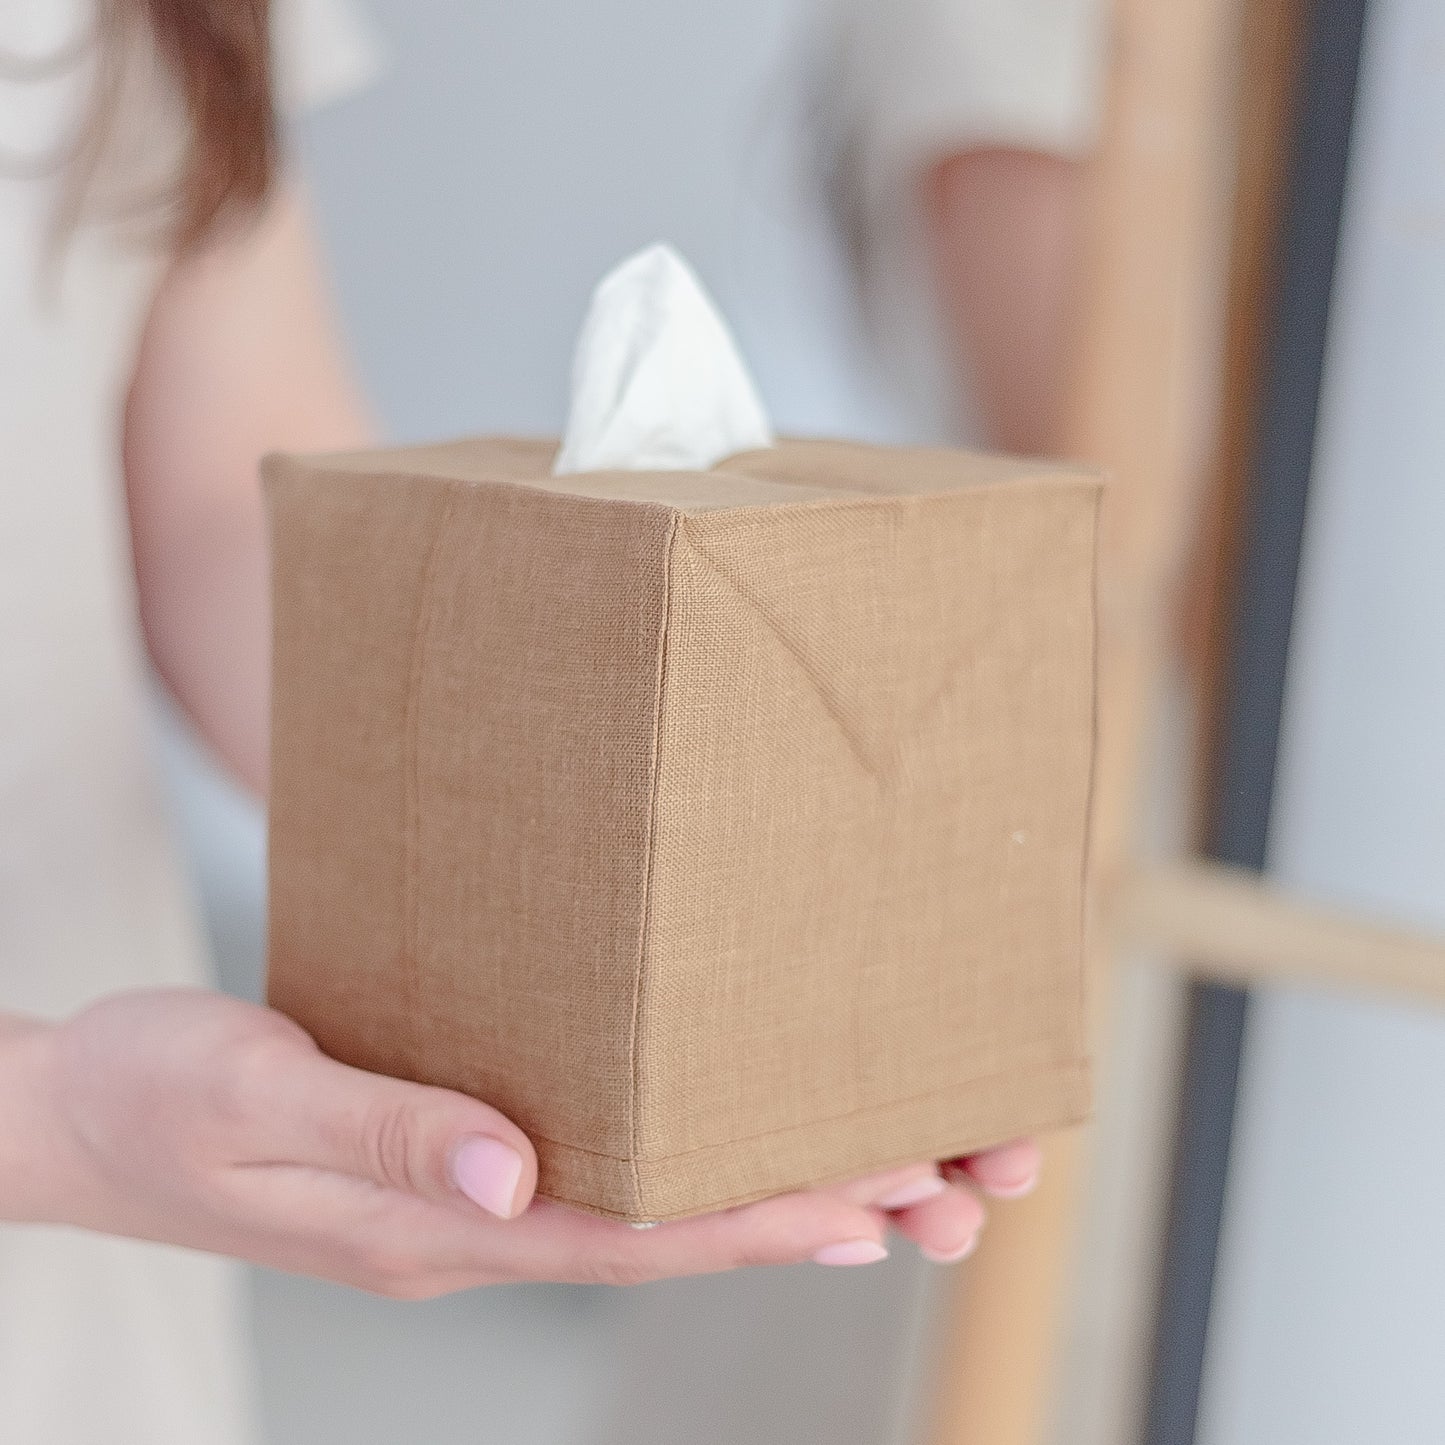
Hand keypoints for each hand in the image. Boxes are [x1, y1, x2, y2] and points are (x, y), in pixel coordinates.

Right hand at [5, 989, 1034, 1294]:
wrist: (84, 1114)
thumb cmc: (157, 1092)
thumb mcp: (253, 1090)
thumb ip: (382, 1128)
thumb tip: (512, 1172)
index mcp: (436, 1225)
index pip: (629, 1237)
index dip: (753, 1222)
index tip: (872, 1197)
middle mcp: (479, 1227)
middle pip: (671, 1238)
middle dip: (807, 1213)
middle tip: (943, 1188)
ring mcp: (476, 1207)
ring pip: (655, 1216)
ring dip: (773, 1195)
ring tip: (900, 1174)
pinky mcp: (466, 1169)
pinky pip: (608, 1181)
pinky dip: (696, 1170)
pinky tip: (745, 1142)